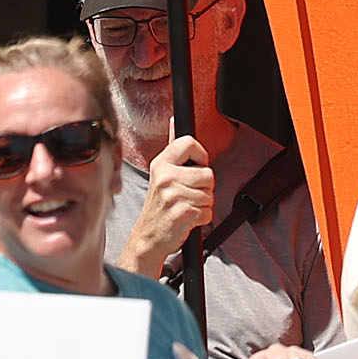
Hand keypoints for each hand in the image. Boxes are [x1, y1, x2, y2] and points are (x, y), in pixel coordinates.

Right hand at [121, 134, 213, 276]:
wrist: (147, 238)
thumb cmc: (158, 207)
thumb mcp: (160, 173)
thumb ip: (172, 148)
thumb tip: (174, 121)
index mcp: (161, 164)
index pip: (189, 142)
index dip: (200, 156)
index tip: (195, 167)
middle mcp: (166, 177)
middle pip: (208, 174)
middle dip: (204, 187)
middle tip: (188, 195)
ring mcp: (174, 195)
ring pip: (210, 194)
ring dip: (203, 204)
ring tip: (186, 207)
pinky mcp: (183, 213)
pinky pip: (208, 212)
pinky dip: (203, 218)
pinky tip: (188, 219)